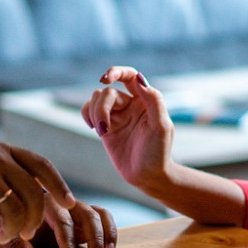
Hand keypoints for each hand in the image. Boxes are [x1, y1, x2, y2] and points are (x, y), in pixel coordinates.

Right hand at [0, 141, 73, 245]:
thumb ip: (8, 169)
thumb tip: (40, 193)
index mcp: (3, 150)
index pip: (41, 165)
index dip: (59, 185)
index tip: (70, 203)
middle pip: (33, 192)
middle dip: (36, 217)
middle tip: (29, 231)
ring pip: (15, 209)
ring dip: (13, 229)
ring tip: (2, 234)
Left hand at [0, 197, 117, 247]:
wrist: (17, 214)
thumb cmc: (13, 228)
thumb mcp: (7, 238)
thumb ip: (15, 247)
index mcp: (43, 205)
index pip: (61, 221)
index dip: (67, 241)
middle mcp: (63, 202)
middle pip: (84, 214)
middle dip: (93, 238)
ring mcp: (76, 206)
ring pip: (97, 214)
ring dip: (104, 236)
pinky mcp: (87, 212)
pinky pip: (104, 216)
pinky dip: (110, 231)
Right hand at [80, 66, 174, 191]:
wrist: (148, 176)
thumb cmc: (159, 152)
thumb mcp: (161, 126)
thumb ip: (154, 100)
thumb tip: (139, 78)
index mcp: (146, 99)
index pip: (130, 76)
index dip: (116, 72)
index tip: (104, 79)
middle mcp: (131, 103)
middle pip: (107, 92)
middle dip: (101, 108)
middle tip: (103, 129)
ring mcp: (117, 115)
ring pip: (96, 99)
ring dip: (94, 113)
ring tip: (101, 132)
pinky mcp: (105, 126)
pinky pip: (89, 110)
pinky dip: (86, 115)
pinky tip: (94, 128)